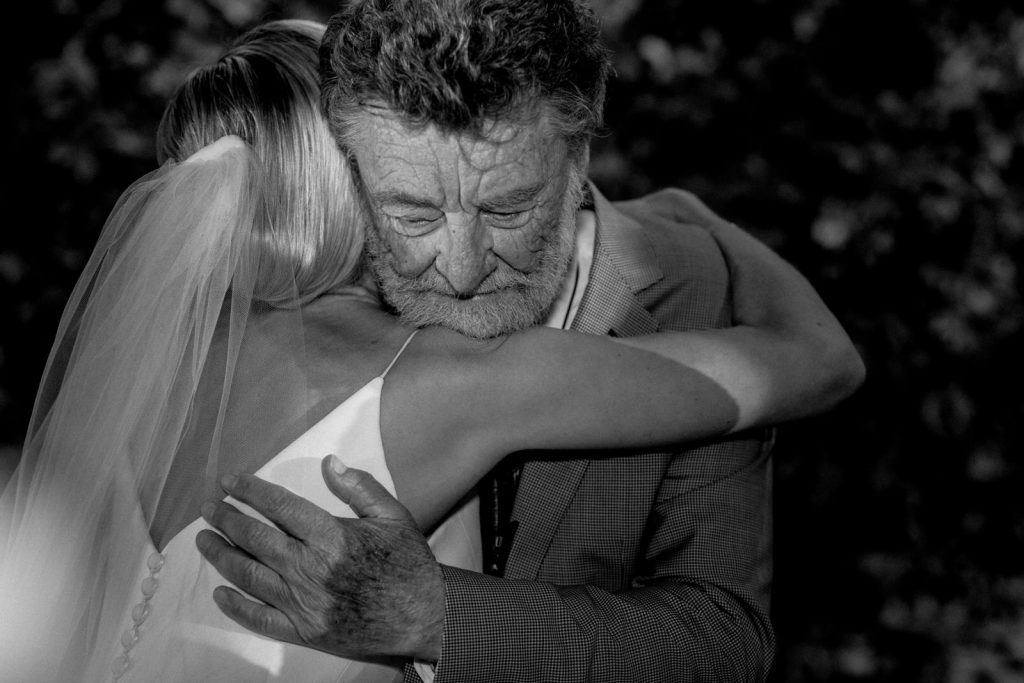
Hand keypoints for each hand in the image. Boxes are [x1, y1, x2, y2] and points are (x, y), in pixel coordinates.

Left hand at [195, 456, 444, 662]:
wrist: (425, 616)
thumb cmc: (410, 564)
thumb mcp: (393, 516)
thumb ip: (360, 487)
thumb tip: (330, 462)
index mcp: (332, 537)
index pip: (280, 507)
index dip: (251, 491)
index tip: (229, 482)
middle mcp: (311, 569)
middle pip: (256, 539)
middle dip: (227, 519)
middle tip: (208, 507)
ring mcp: (304, 602)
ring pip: (250, 576)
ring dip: (222, 555)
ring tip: (204, 540)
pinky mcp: (304, 630)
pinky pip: (260, 618)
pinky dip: (237, 606)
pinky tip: (221, 593)